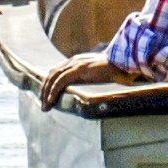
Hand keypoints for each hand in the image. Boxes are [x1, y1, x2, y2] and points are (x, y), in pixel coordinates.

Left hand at [32, 54, 146, 104]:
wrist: (123, 61)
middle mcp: (74, 61)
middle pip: (52, 74)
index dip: (49, 84)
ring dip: (46, 93)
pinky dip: (54, 91)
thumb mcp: (99, 74)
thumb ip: (91, 78)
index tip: (46, 97)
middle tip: (43, 105)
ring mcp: (76, 64)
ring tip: (45, 106)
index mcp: (77, 61)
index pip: (57, 72)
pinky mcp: (79, 69)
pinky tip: (51, 100)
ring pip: (53, 78)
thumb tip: (89, 92)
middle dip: (44, 90)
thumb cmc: (115, 69)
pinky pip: (61, 81)